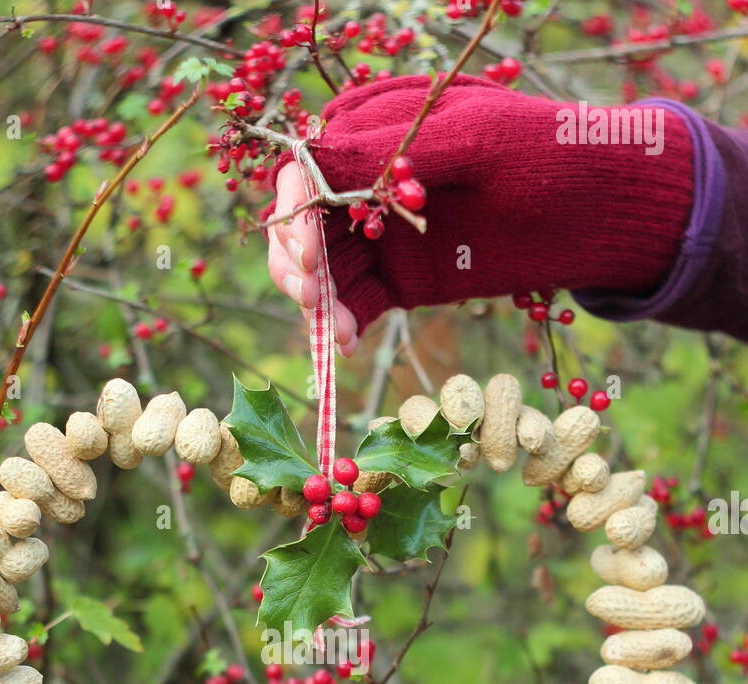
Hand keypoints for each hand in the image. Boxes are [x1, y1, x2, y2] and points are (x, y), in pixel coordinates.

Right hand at [268, 74, 692, 338]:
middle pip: (302, 225)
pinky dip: (341, 324)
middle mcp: (365, 186)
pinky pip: (354, 303)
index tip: (312, 252)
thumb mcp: (474, 139)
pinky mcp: (398, 280)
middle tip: (315, 296)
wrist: (595, 208)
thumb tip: (318, 159)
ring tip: (333, 328)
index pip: (307, 170)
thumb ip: (397, 150)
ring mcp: (380, 236)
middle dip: (298, 262)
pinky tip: (344, 343)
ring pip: (321, 270)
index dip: (296, 212)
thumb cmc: (541, 153)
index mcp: (375, 132)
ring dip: (315, 300)